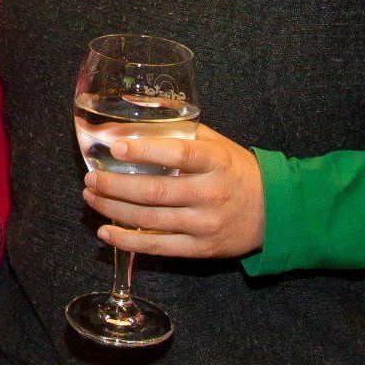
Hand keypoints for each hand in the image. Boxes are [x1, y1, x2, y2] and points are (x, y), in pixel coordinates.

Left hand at [83, 124, 264, 258]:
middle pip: (155, 191)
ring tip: (91, 197)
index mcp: (216, 161)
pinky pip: (158, 246)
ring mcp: (206, 224)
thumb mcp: (214, 143)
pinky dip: (128, 241)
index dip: (145, 151)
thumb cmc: (235, 170)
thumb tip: (132, 117)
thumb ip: (178, 131)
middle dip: (115, 185)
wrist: (273, 212)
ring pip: (151, 219)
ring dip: (114, 209)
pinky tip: (106, 232)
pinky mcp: (201, 248)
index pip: (179, 155)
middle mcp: (211, 193)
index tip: (115, 147)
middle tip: (91, 178)